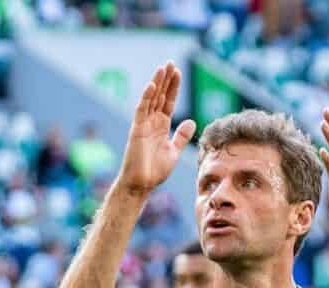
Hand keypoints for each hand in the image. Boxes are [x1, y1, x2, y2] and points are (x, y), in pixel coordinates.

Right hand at [118, 62, 195, 196]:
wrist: (143, 184)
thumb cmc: (155, 170)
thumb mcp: (174, 150)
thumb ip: (181, 136)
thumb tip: (191, 121)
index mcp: (161, 126)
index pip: (168, 102)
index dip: (173, 87)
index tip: (178, 72)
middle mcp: (152, 122)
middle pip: (159, 96)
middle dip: (166, 80)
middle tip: (171, 62)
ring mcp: (143, 124)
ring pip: (150, 99)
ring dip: (157, 83)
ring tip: (163, 67)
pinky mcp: (137, 130)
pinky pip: (141, 111)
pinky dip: (146, 97)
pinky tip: (151, 85)